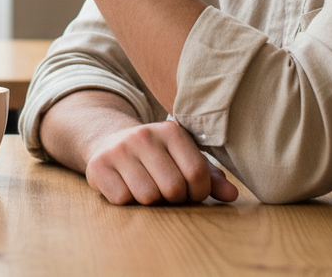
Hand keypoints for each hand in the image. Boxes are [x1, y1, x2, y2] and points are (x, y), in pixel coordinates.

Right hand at [84, 121, 237, 205]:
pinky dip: (126, 200)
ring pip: (148, 197)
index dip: (197, 193)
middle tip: (164, 189)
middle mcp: (144, 135)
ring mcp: (119, 148)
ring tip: (145, 187)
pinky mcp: (98, 164)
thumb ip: (209, 176)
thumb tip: (232, 194)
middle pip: (173, 189)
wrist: (109, 140)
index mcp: (171, 131)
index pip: (197, 175)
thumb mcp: (183, 158)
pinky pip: (122, 199)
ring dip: (149, 201)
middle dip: (172, 198)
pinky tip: (125, 186)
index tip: (188, 190)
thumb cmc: (156, 156)